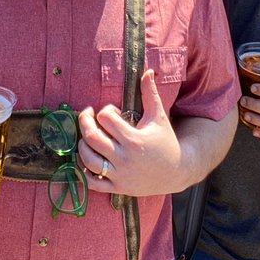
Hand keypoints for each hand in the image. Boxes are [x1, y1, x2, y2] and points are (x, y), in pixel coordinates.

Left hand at [77, 69, 185, 195]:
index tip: (111, 112)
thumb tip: (148, 70)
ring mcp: (120, 175)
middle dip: (84, 122)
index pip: (106, 119)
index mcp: (134, 139)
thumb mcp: (159, 116)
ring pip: (88, 160)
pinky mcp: (118, 188)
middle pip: (92, 137)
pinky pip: (92, 183)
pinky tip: (87, 160)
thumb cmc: (166, 141)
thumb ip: (150, 93)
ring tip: (86, 139)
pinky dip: (84, 173)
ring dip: (82, 146)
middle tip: (86, 116)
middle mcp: (124, 158)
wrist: (177, 171)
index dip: (104, 111)